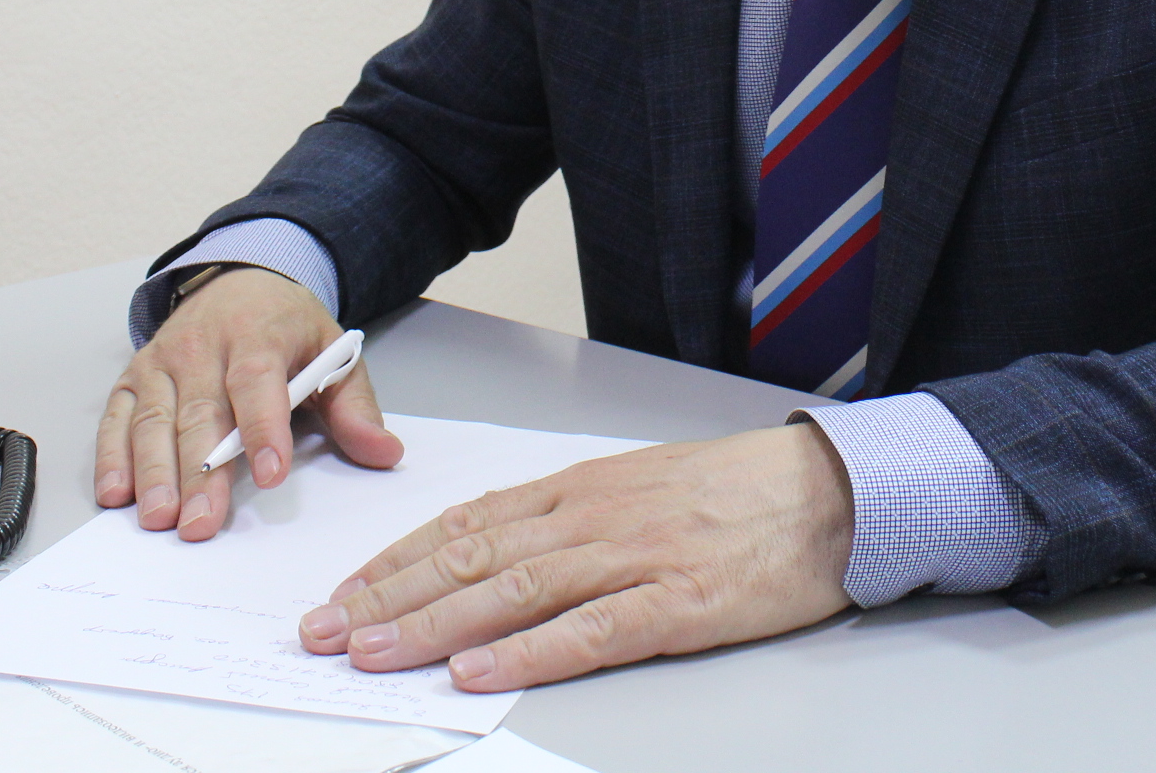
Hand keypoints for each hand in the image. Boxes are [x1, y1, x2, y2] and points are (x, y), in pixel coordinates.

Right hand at [95, 266, 402, 537]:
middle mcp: (202, 345)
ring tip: (159, 519)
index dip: (263, 428)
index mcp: (258, 333)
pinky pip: (117, 418)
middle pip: (200, 413)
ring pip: (154, 420)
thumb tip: (384, 452)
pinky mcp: (134, 378)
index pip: (257, 381)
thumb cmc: (286, 328)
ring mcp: (162, 361)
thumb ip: (354, 407)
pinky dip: (112, 457)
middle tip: (201, 525)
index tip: (270, 475)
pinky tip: (116, 495)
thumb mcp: (333, 351)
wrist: (239, 280)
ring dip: (154, 473)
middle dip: (199, 473)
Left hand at [297, 423, 854, 689]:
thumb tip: (496, 548)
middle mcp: (593, 517)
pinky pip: (589, 631)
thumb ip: (572, 516)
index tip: (341, 591)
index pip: (466, 524)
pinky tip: (479, 669)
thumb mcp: (642, 486)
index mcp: (582, 489)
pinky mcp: (678, 604)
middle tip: (322, 631)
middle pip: (470, 558)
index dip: (396, 560)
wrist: (833, 490)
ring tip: (371, 651)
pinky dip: (527, 651)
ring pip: (511, 592)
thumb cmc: (740, 490)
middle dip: (388, 597)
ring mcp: (633, 559)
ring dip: (431, 624)